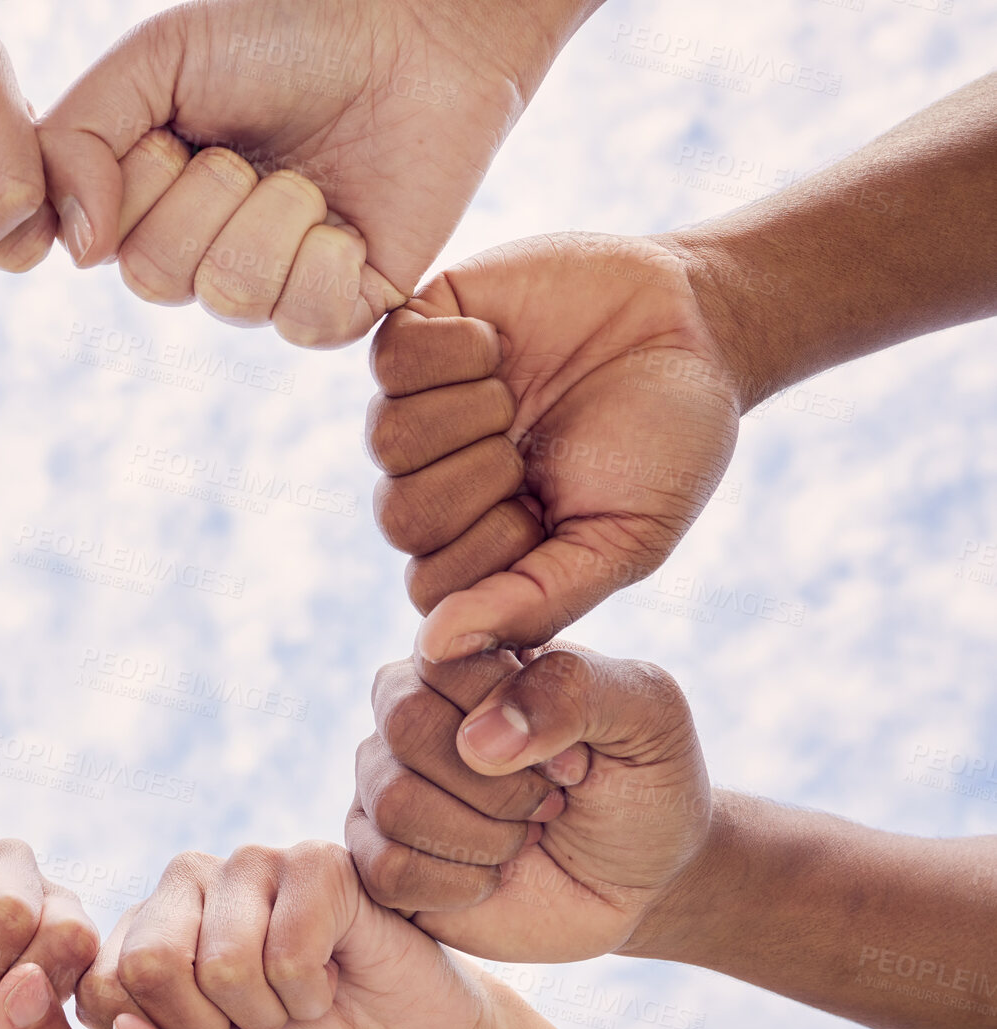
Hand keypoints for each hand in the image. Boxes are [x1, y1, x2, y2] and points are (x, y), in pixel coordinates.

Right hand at [38, 0, 598, 347]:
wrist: (415, 37)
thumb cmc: (287, 37)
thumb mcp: (158, 59)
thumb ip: (77, 137)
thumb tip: (73, 250)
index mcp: (148, 203)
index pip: (96, 241)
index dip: (138, 180)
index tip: (180, 131)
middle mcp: (202, 256)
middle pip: (154, 276)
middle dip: (208, 194)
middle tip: (247, 150)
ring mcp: (272, 290)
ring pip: (230, 296)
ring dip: (273, 215)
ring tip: (308, 176)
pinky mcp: (342, 312)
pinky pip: (303, 322)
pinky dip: (326, 257)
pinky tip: (348, 220)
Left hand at [77, 841, 486, 1028]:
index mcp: (143, 932)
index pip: (100, 989)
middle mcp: (185, 884)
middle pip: (149, 965)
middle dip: (215, 1025)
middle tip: (257, 1017)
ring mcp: (247, 863)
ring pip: (223, 962)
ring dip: (273, 1009)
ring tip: (298, 993)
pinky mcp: (311, 861)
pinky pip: (287, 950)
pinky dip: (314, 991)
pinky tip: (332, 970)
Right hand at [347, 641, 710, 960]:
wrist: (644, 880)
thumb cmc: (643, 782)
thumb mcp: (647, 714)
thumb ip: (573, 689)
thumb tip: (479, 737)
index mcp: (464, 657)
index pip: (443, 659)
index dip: (517, 717)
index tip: (579, 757)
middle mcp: (409, 712)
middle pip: (406, 727)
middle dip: (500, 783)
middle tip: (551, 801)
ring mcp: (386, 784)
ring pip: (393, 802)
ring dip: (483, 836)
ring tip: (523, 837)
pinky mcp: (380, 859)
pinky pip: (384, 870)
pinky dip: (455, 884)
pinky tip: (492, 877)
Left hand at [366, 233, 741, 662]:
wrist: (693, 323)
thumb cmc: (664, 443)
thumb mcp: (623, 541)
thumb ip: (534, 603)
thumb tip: (432, 651)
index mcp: (478, 548)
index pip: (429, 590)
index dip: (492, 551)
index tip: (552, 511)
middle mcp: (435, 484)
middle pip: (399, 517)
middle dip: (485, 481)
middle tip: (538, 448)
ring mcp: (416, 409)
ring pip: (388, 440)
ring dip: (473, 414)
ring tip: (521, 395)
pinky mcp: (413, 335)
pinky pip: (390, 360)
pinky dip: (458, 349)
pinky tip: (499, 342)